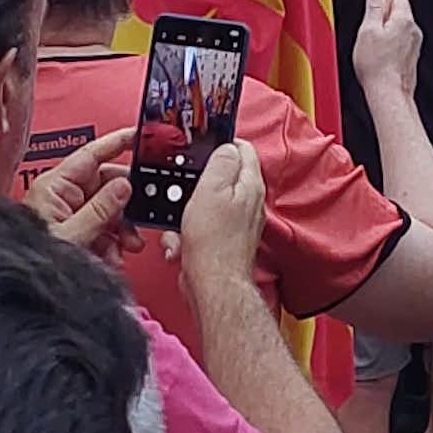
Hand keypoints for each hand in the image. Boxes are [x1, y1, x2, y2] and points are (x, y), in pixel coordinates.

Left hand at [25, 124, 132, 248]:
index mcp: (56, 186)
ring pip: (105, 209)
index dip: (117, 142)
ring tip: (125, 247)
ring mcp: (66, 214)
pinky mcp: (71, 232)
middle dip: (125, 204)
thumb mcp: (73, 235)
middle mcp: (62, 195)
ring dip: (120, 229)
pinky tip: (112, 257)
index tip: (138, 135)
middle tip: (138, 220)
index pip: (92, 154)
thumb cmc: (33, 259)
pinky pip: (99, 229)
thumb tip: (123, 186)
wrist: (18, 290)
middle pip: (104, 185)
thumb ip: (100, 209)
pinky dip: (110, 243)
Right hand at [176, 140, 266, 295]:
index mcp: (250, 184)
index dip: (220, 144)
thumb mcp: (212, 189)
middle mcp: (249, 203)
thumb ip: (222, 162)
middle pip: (221, 178)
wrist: (212, 288)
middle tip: (186, 191)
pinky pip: (201, 229)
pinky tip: (182, 244)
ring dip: (188, 213)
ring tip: (183, 225)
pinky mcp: (223, 243)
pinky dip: (187, 235)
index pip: (242, 148)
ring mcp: (237, 224)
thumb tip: (228, 147)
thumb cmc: (214, 243)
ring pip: (207, 205)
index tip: (200, 149)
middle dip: (197, 184)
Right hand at [353, 0, 421, 102]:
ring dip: (387, 34)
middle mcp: (413, 31)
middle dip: (383, 18)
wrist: (388, 95)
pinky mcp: (411, 58)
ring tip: (373, 48)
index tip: (375, 1)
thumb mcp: (367, 31)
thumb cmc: (377, 67)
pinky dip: (391, 47)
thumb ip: (373, 8)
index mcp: (403, 20)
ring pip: (399, 29)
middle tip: (369, 31)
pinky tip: (380, 58)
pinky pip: (400, 44)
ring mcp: (414, 46)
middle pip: (398, 12)